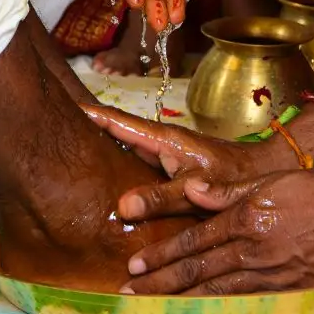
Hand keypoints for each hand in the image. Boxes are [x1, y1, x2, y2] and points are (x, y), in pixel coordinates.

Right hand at [81, 104, 298, 218]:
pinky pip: (135, 165)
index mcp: (162, 139)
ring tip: (68, 155)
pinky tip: (102, 181)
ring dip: (100, 150)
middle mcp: (159, 143)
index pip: (117, 121)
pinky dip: (117, 168)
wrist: (261, 175)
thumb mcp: (194, 190)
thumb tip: (123, 206)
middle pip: (115, 132)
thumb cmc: (232, 177)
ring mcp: (163, 155)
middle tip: (52, 133)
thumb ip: (161, 198)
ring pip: (124, 149)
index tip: (61, 108)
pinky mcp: (168, 169)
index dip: (89, 114)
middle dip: (86, 131)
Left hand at [119, 168, 313, 294]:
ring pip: (219, 290)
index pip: (194, 240)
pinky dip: (222, 309)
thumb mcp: (271, 181)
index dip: (163, 254)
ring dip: (184, 299)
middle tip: (131, 292)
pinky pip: (249, 302)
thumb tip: (191, 190)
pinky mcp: (292, 290)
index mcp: (246, 218)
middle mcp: (255, 249)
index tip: (136, 264)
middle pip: (199, 269)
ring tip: (157, 308)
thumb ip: (228, 191)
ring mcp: (273, 273)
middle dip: (162, 282)